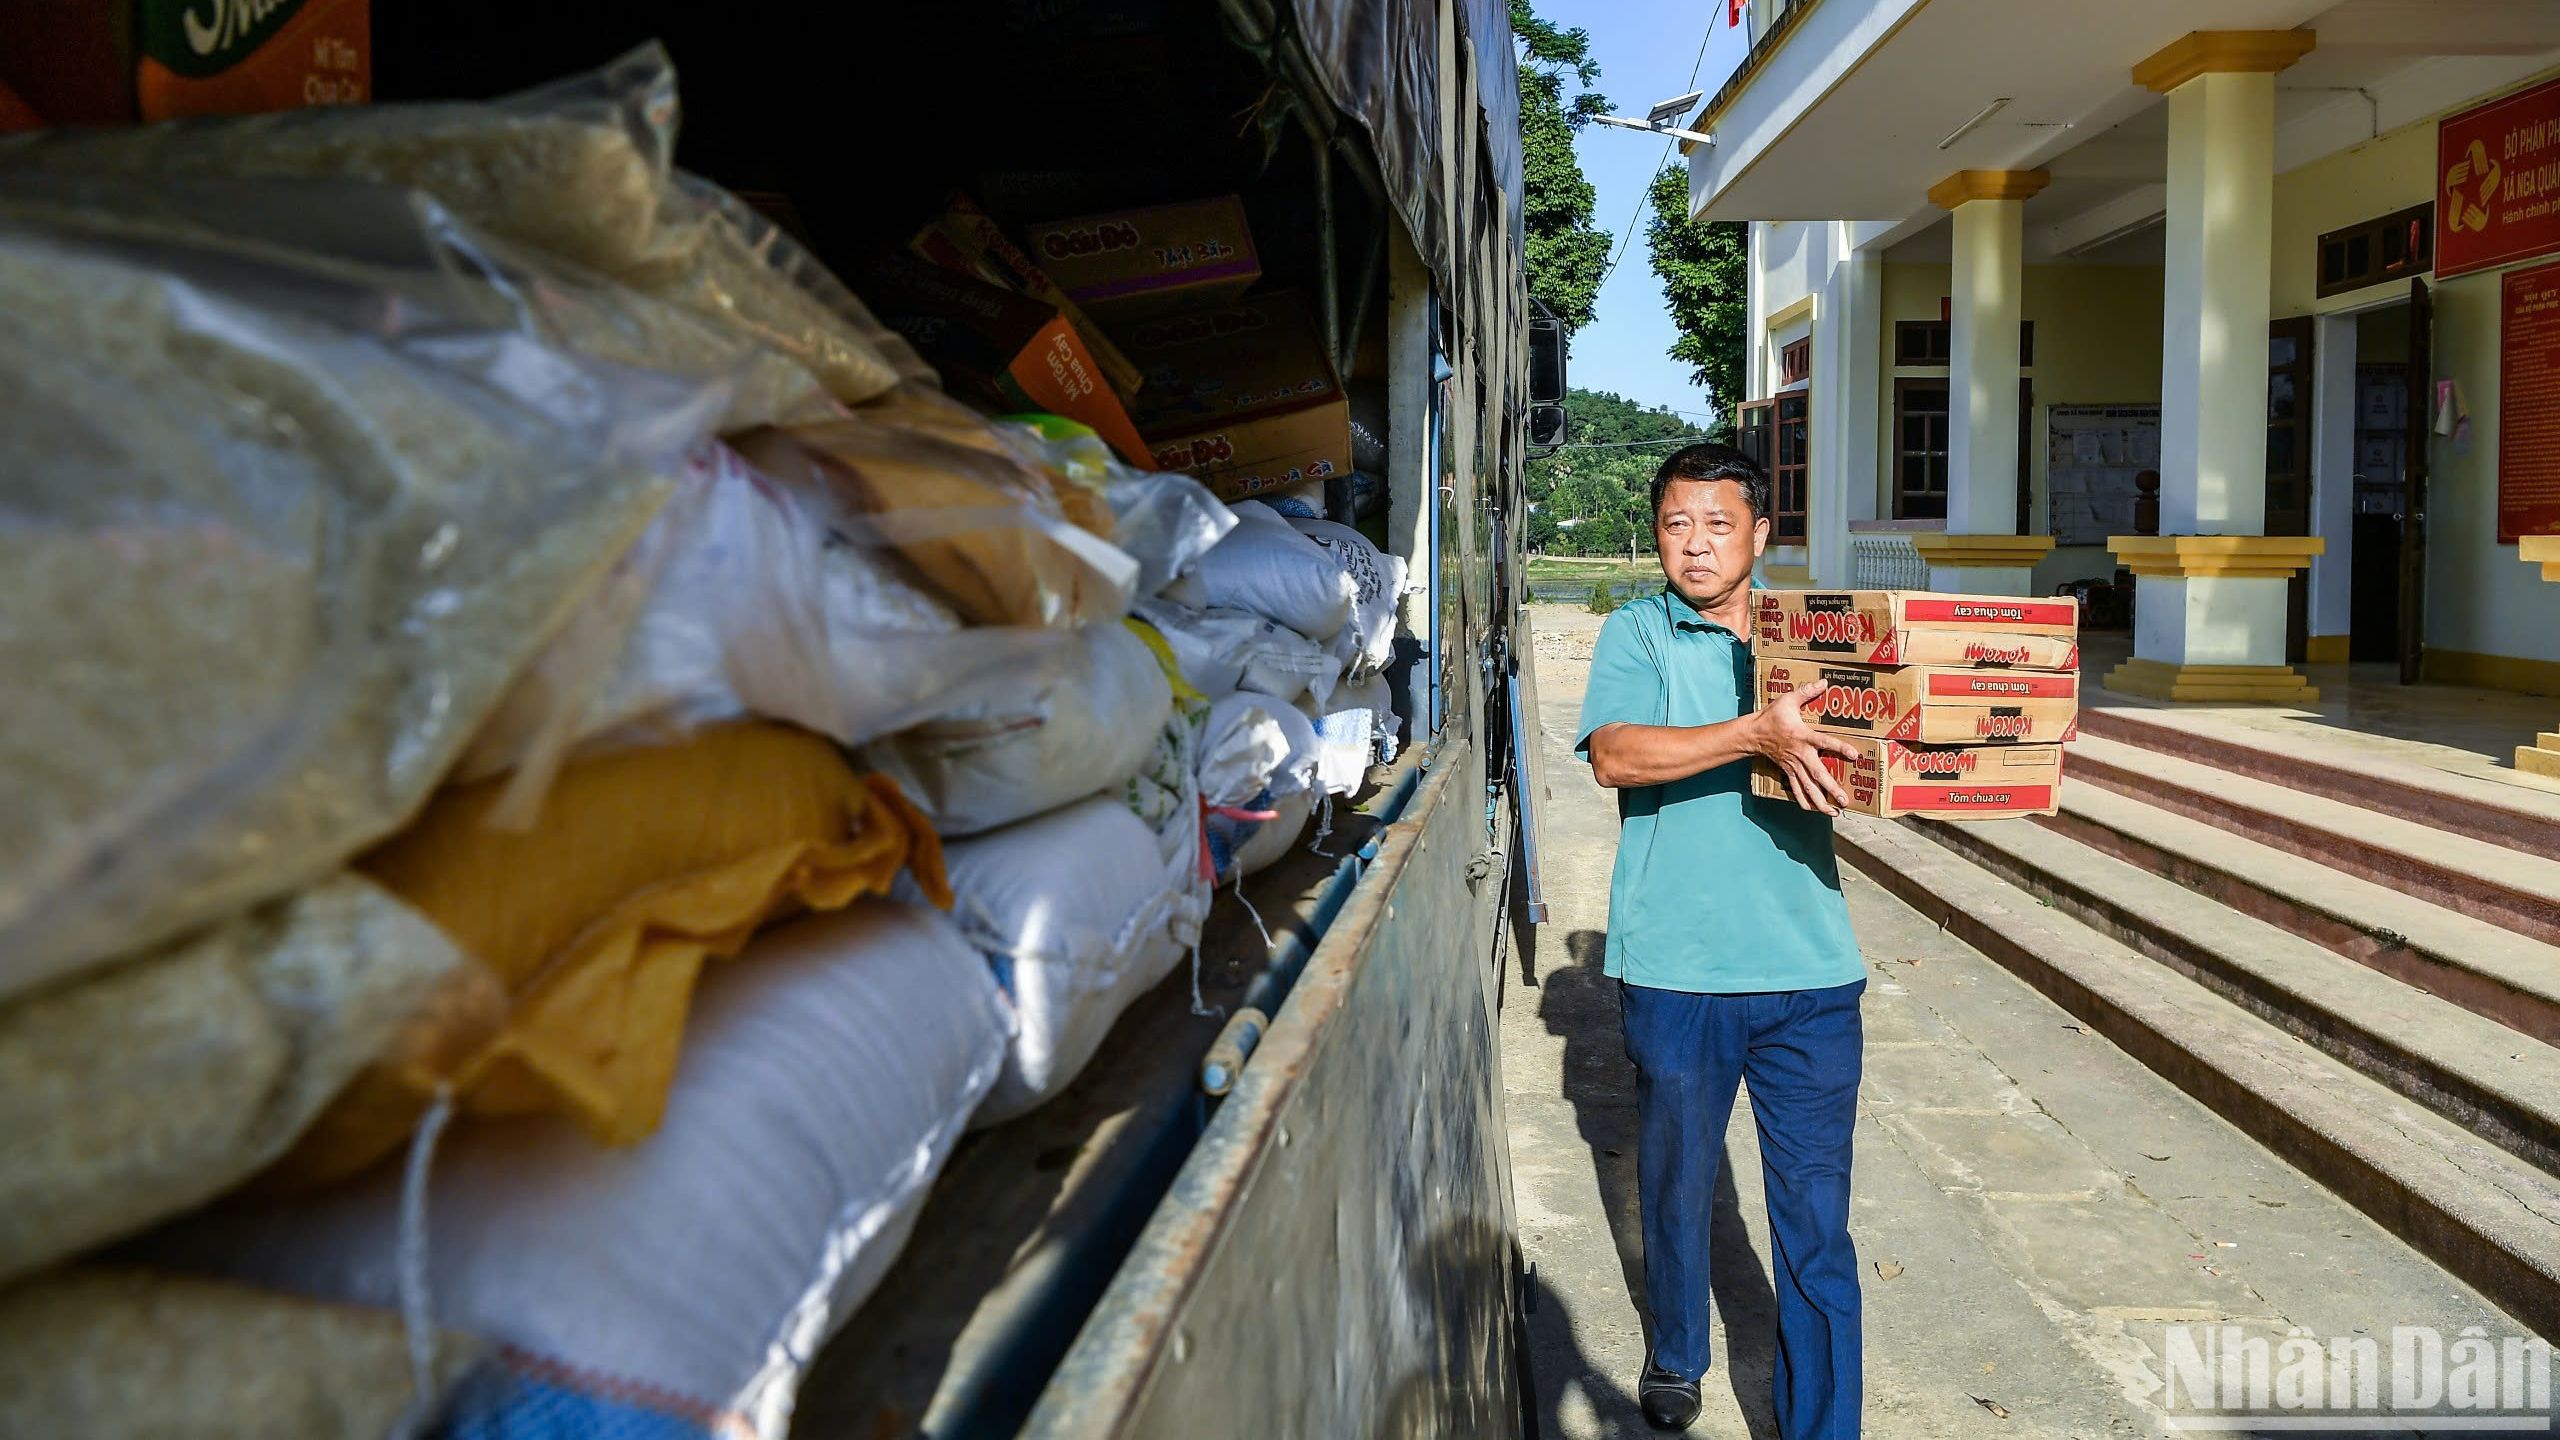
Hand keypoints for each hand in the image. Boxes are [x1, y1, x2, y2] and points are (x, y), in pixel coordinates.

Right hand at [1749, 679, 1860, 815]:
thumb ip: (1806, 692)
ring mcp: (1793, 766)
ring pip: (1808, 787)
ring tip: (1834, 812)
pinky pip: (1797, 789)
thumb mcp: (1787, 700)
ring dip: (1821, 801)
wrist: (1752, 734)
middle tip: (1845, 800)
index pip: (1825, 742)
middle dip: (1832, 789)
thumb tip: (1824, 681)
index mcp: (1803, 736)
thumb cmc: (1771, 717)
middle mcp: (1800, 754)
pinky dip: (1805, 801)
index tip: (1855, 755)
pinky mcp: (1788, 772)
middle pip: (1818, 774)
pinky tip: (1816, 811)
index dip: (1839, 748)